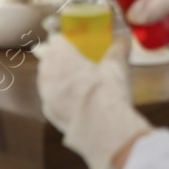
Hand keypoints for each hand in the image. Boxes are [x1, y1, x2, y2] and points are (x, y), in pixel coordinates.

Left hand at [33, 34, 151, 168]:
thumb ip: (118, 50)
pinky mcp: (48, 112)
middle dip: (60, 60)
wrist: (102, 127)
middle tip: (77, 63)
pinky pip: (51, 100)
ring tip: (77, 83)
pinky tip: (76, 102)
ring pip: (47, 80)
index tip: (73, 43)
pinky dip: (60, 99)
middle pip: (48, 59)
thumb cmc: (107, 91)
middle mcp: (47, 72)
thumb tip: (123, 41)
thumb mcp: (117, 66)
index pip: (56, 40)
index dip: (65, 41)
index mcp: (60, 54)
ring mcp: (45, 94)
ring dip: (58, 79)